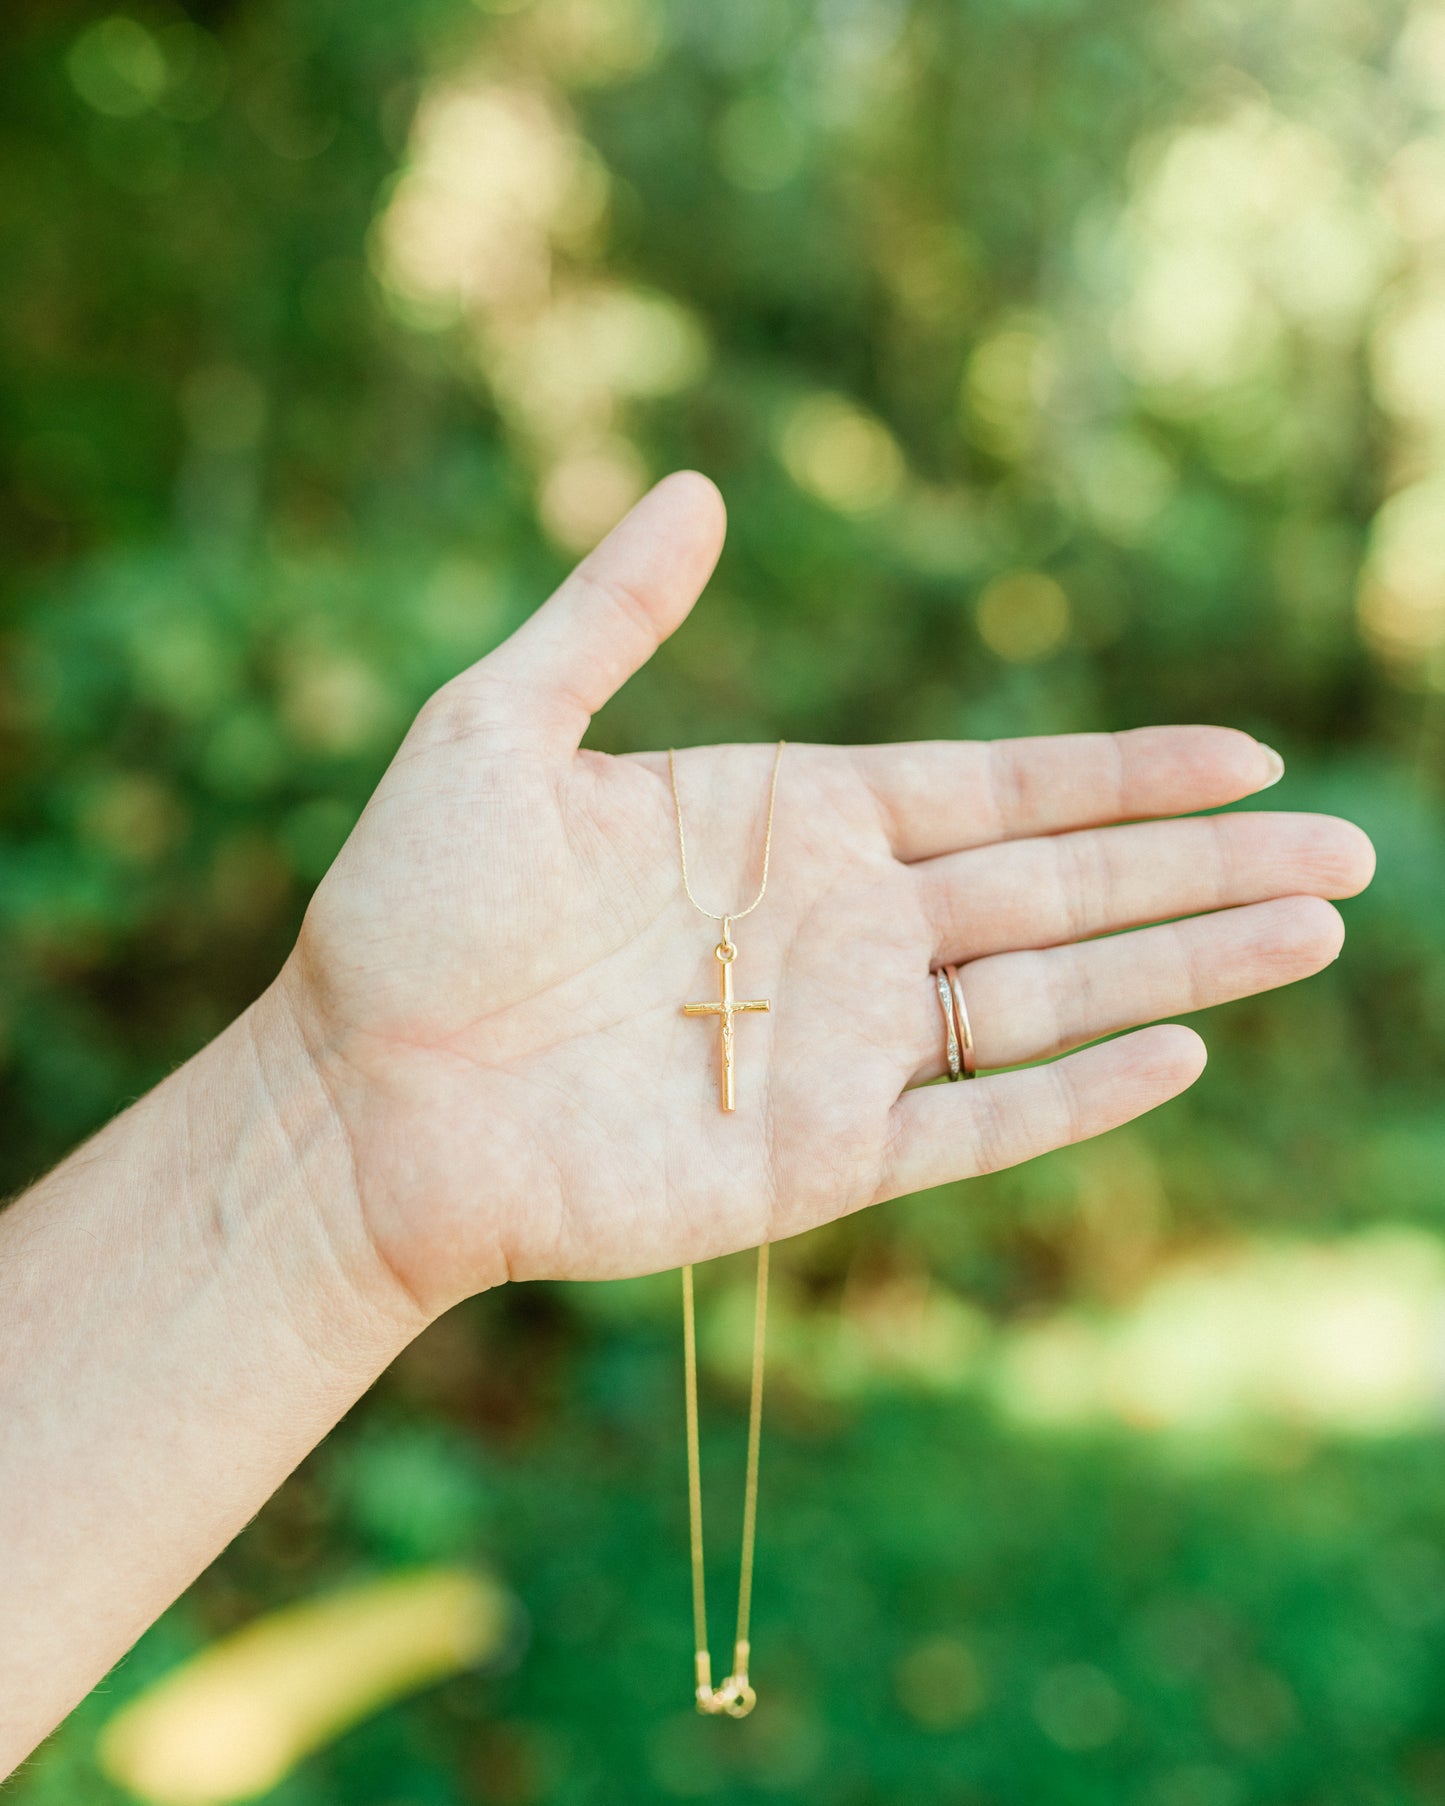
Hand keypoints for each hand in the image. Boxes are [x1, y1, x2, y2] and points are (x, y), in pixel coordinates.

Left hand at [281, 472, 1374, 1318]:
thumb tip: (702, 491)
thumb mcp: (497, 728)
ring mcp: (836, 1047)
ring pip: (1050, 999)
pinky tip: (1179, 1055)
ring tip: (1312, 933)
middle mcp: (838, 930)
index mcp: (790, 822)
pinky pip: (973, 1125)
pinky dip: (1076, 1096)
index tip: (1243, 755)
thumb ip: (610, 616)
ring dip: (1186, 966)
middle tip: (1349, 850)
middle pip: (1062, 889)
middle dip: (1204, 868)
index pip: (996, 790)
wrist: (358, 1097)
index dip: (1122, 774)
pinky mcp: (815, 1160)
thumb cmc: (411, 912)